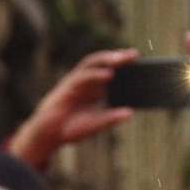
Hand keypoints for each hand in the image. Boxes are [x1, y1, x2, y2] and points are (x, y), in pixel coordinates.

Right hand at [6, 48, 137, 170]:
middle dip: (119, 57)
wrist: (48, 134)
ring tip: (122, 59)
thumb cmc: (71, 128)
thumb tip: (130, 113)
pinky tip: (108, 74)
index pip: (113, 71)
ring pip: (93, 64)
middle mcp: (87, 81)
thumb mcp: (96, 124)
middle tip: (134, 55)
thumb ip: (111, 118)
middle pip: (104, 63)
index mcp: (96, 88)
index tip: (141, 63)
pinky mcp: (67, 85)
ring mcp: (77, 81)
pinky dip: (95, 74)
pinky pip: (82, 76)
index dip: (125, 66)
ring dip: (107, 59)